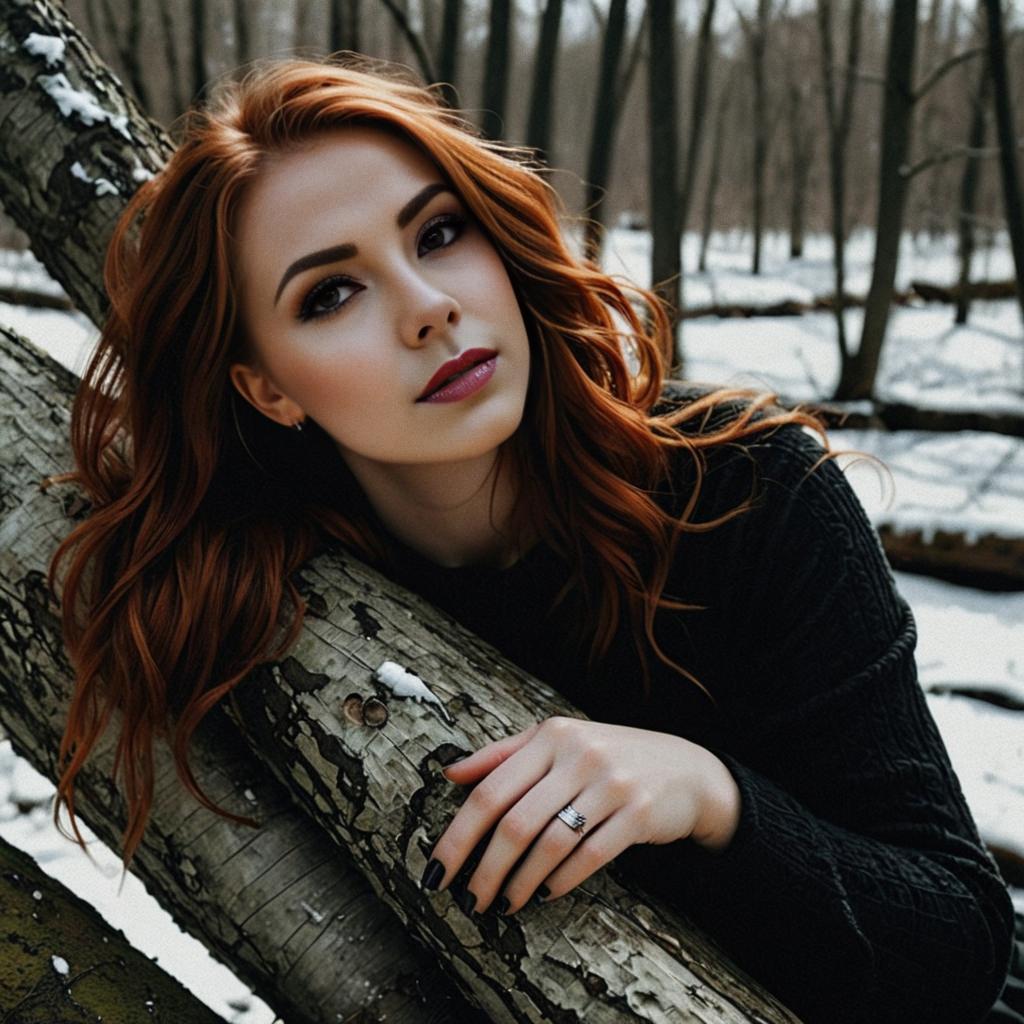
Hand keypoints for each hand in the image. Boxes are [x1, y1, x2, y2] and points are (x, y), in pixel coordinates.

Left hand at [422, 716, 740, 915]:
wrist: (685, 769)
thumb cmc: (608, 757)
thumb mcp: (557, 743)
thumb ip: (503, 755)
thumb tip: (450, 774)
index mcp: (550, 735)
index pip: (489, 791)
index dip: (457, 836)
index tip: (435, 871)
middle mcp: (578, 754)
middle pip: (514, 823)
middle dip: (484, 870)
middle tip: (469, 901)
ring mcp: (610, 783)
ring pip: (548, 844)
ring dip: (519, 883)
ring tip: (504, 904)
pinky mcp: (638, 813)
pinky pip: (589, 856)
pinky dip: (561, 881)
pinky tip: (545, 893)